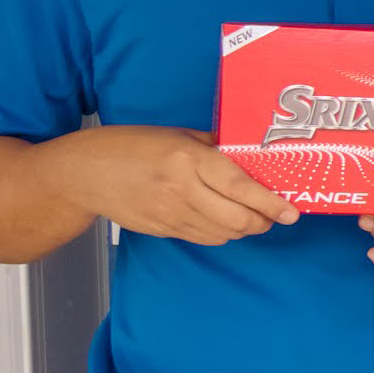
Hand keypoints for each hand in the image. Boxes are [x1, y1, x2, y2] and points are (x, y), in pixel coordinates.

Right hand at [54, 124, 294, 245]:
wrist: (82, 173)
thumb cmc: (129, 146)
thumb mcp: (175, 135)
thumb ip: (214, 146)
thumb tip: (252, 156)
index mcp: (186, 159)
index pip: (240, 187)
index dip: (271, 203)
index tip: (292, 211)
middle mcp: (180, 189)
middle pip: (237, 219)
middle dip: (263, 221)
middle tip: (274, 214)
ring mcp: (169, 214)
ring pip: (223, 234)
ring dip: (243, 229)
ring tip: (250, 216)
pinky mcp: (160, 230)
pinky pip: (203, 238)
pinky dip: (221, 233)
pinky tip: (222, 220)